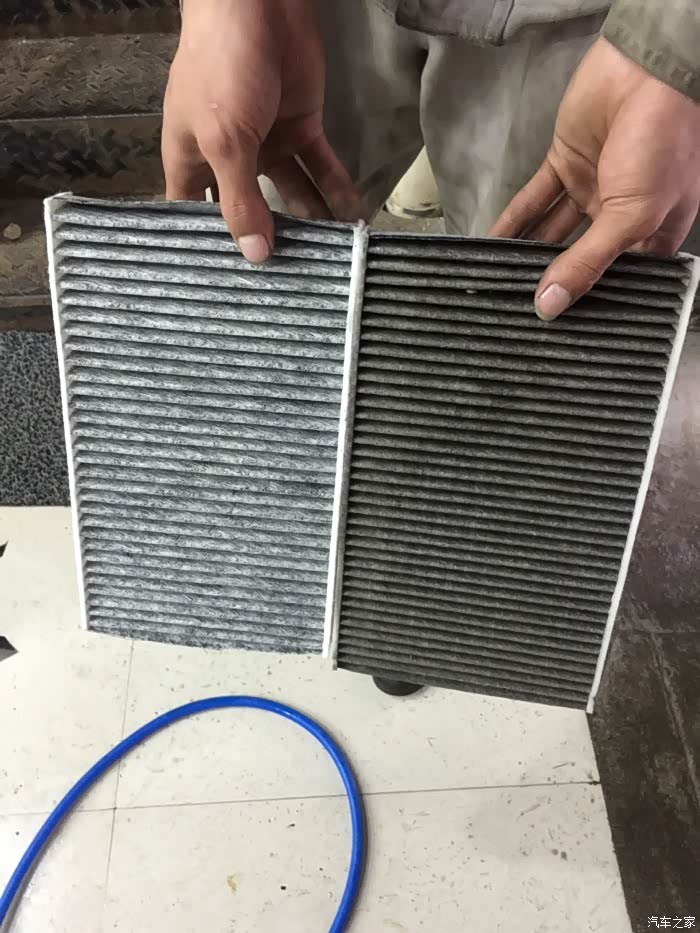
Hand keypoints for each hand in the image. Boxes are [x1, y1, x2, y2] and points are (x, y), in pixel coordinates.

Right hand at [162, 0, 364, 261]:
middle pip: (249, 212)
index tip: (227, 290)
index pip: (197, 218)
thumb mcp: (224, 141)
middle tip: (288, 287)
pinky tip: (353, 222)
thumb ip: (241, 200)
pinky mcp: (301, 129)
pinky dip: (337, 192)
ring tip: (328, 263)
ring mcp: (268, 146)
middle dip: (268, 244)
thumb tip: (255, 256)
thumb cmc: (222, 70)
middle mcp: (230, 161)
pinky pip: (321, 168)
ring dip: (311, 224)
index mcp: (193, 163)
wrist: (257, 4)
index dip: (210, 250)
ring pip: (291, 195)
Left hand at [489, 37, 699, 318]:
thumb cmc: (663, 144)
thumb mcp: (631, 215)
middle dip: (553, 282)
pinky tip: (490, 246)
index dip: (590, 302)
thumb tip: (549, 307)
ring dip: (528, 254)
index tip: (556, 327)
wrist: (648, 71)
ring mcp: (591, 188)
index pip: (616, 280)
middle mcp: (620, 215)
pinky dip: (512, 221)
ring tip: (500, 284)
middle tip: (520, 312)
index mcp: (652, 232)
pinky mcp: (564, 163)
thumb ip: (587, 262)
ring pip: (552, 232)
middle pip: (580, 258)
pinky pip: (533, 201)